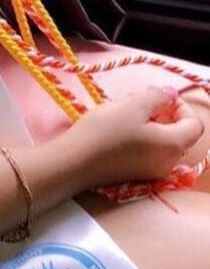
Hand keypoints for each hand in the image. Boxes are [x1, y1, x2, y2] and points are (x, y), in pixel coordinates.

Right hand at [62, 86, 203, 190]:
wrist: (73, 162)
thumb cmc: (105, 131)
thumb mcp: (133, 105)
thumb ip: (158, 96)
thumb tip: (170, 94)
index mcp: (173, 145)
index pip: (195, 124)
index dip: (181, 106)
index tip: (160, 96)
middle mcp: (167, 163)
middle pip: (178, 133)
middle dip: (162, 112)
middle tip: (138, 99)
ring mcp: (151, 172)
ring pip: (161, 141)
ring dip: (149, 122)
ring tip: (123, 110)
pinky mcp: (135, 175)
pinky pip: (148, 152)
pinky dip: (140, 136)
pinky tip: (117, 127)